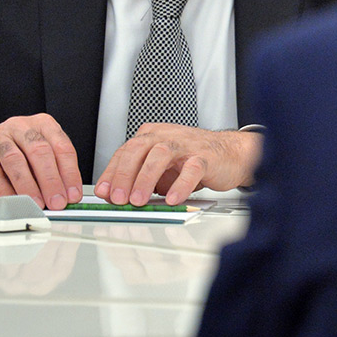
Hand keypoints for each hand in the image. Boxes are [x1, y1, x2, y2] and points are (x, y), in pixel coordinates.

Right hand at [0, 114, 81, 207]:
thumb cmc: (14, 151)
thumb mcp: (38, 154)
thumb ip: (54, 170)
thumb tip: (68, 195)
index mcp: (43, 124)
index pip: (62, 147)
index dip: (70, 173)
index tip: (73, 194)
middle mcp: (21, 127)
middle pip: (39, 152)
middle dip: (51, 180)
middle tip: (57, 201)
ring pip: (15, 160)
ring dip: (28, 185)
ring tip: (37, 202)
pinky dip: (4, 189)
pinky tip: (13, 200)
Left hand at [95, 124, 260, 205]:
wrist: (231, 154)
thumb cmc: (194, 160)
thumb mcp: (161, 169)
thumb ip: (140, 177)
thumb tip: (115, 195)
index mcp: (152, 136)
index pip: (125, 151)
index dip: (112, 173)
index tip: (104, 192)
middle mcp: (167, 136)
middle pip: (138, 149)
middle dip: (125, 175)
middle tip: (118, 198)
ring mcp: (187, 145)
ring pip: (160, 155)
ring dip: (146, 179)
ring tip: (139, 201)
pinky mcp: (206, 156)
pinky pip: (191, 169)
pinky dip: (180, 185)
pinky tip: (172, 199)